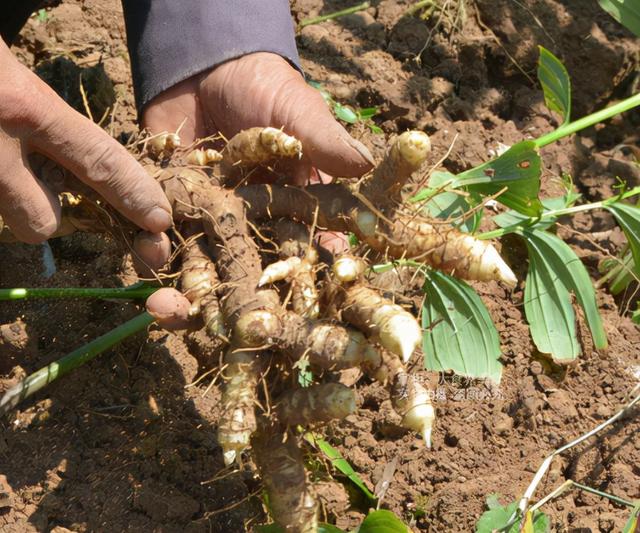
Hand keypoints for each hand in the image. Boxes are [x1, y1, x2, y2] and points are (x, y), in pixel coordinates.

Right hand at [0, 40, 171, 243]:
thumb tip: (75, 168)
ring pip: (6, 220)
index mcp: (22, 104)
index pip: (98, 160)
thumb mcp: (10, 74)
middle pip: (43, 223)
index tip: (159, 219)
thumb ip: (44, 119)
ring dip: (9, 201)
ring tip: (0, 155)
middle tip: (34, 181)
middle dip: (48, 214)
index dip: (134, 194)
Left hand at [139, 52, 375, 328]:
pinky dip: (148, 249)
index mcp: (289, 211)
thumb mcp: (298, 114)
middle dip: (238, 305)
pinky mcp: (169, 207)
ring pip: (199, 266)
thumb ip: (323, 142)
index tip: (302, 311)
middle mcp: (250, 226)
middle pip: (247, 274)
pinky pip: (157, 236)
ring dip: (185, 291)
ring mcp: (207, 220)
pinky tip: (145, 260)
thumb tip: (367, 166)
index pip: (302, 253)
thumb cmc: (266, 90)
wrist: (206, 64)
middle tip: (231, 336)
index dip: (303, 282)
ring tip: (170, 309)